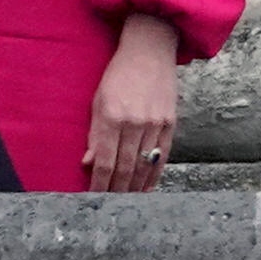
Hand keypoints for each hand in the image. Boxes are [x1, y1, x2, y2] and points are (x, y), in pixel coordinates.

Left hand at [85, 14, 181, 191]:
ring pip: (144, 165)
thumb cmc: (117, 77)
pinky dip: (154, 174)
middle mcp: (135, 123)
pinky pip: (162, 156)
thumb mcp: (97, 102)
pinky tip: (147, 187)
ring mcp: (156, 124)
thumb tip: (89, 163)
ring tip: (126, 202)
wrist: (149, 54)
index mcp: (113, 118)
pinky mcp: (171, 123)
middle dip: (116, 190)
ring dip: (134, 187)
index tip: (94, 198)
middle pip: (125, 167)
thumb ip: (94, 134)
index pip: (105, 160)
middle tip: (109, 206)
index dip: (99, 183)